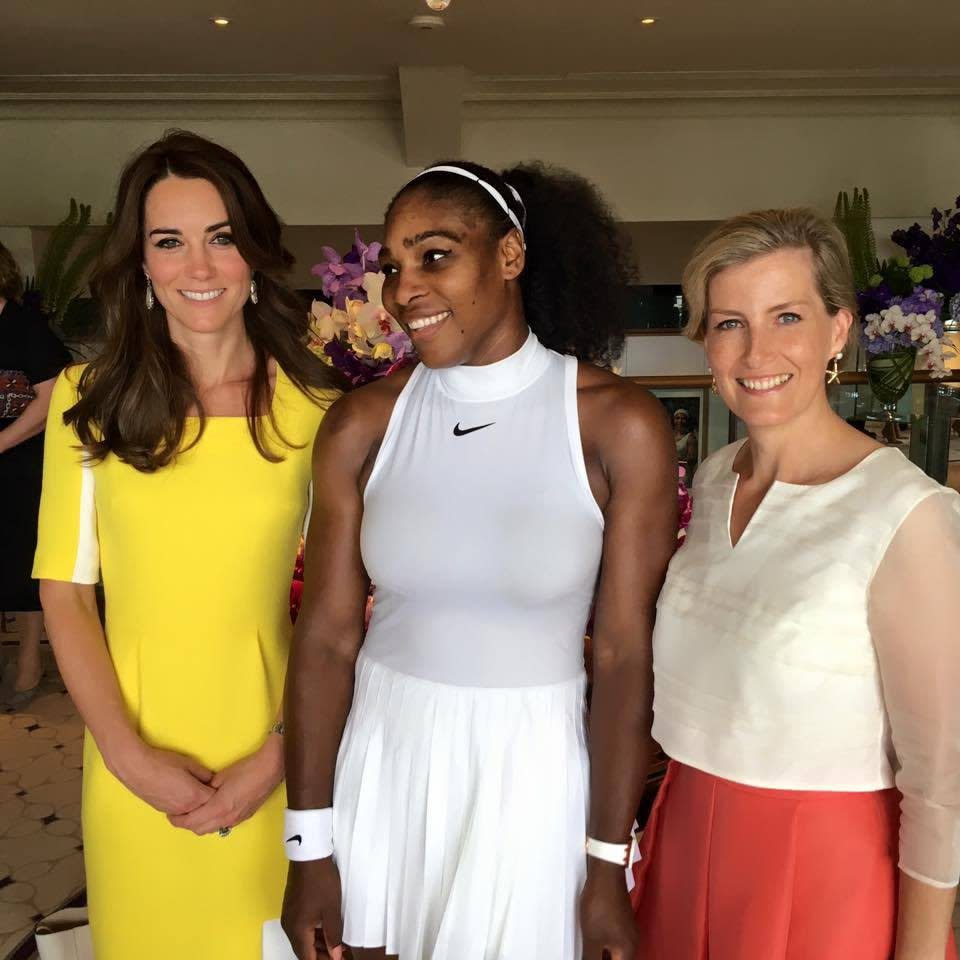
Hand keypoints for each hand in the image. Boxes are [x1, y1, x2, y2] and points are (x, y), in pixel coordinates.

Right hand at [115, 743, 214, 815]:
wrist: (137, 769)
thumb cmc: (164, 763)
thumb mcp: (189, 764)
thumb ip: (204, 774)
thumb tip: (212, 780)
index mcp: (195, 796)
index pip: (215, 799)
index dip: (220, 792)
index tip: (223, 786)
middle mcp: (186, 808)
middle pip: (205, 810)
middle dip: (211, 802)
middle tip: (213, 791)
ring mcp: (174, 811)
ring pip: (192, 814)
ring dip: (198, 806)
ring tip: (199, 793)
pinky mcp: (164, 811)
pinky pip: (181, 813)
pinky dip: (187, 808)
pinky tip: (185, 796)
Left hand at [167, 737, 283, 834]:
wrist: (271, 769)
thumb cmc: (246, 768)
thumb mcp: (221, 776)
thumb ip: (206, 789)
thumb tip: (197, 795)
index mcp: (218, 807)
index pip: (191, 821)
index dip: (178, 819)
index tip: (170, 813)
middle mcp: (226, 819)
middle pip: (198, 829)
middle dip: (186, 823)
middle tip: (180, 812)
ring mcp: (236, 820)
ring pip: (210, 829)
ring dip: (200, 824)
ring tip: (195, 811)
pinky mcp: (244, 817)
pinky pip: (222, 825)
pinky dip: (212, 822)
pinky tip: (212, 809)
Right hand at [281, 858, 345, 959]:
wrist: (309, 855)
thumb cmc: (322, 882)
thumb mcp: (332, 910)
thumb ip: (334, 936)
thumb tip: (335, 955)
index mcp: (297, 931)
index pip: (307, 958)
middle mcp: (289, 927)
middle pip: (303, 951)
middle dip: (321, 955)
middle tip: (340, 954)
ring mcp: (289, 916)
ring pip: (302, 940)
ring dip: (318, 945)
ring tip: (337, 945)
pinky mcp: (291, 907)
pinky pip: (301, 928)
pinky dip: (313, 933)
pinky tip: (327, 931)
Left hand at [581, 860, 637, 959]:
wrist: (605, 873)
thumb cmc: (601, 904)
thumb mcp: (593, 938)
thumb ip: (591, 958)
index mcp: (628, 950)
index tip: (588, 958)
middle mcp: (631, 942)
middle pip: (617, 959)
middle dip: (601, 958)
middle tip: (585, 955)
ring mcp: (625, 928)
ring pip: (613, 950)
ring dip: (601, 953)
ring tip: (586, 950)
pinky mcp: (618, 918)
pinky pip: (610, 938)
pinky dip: (601, 943)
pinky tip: (589, 940)